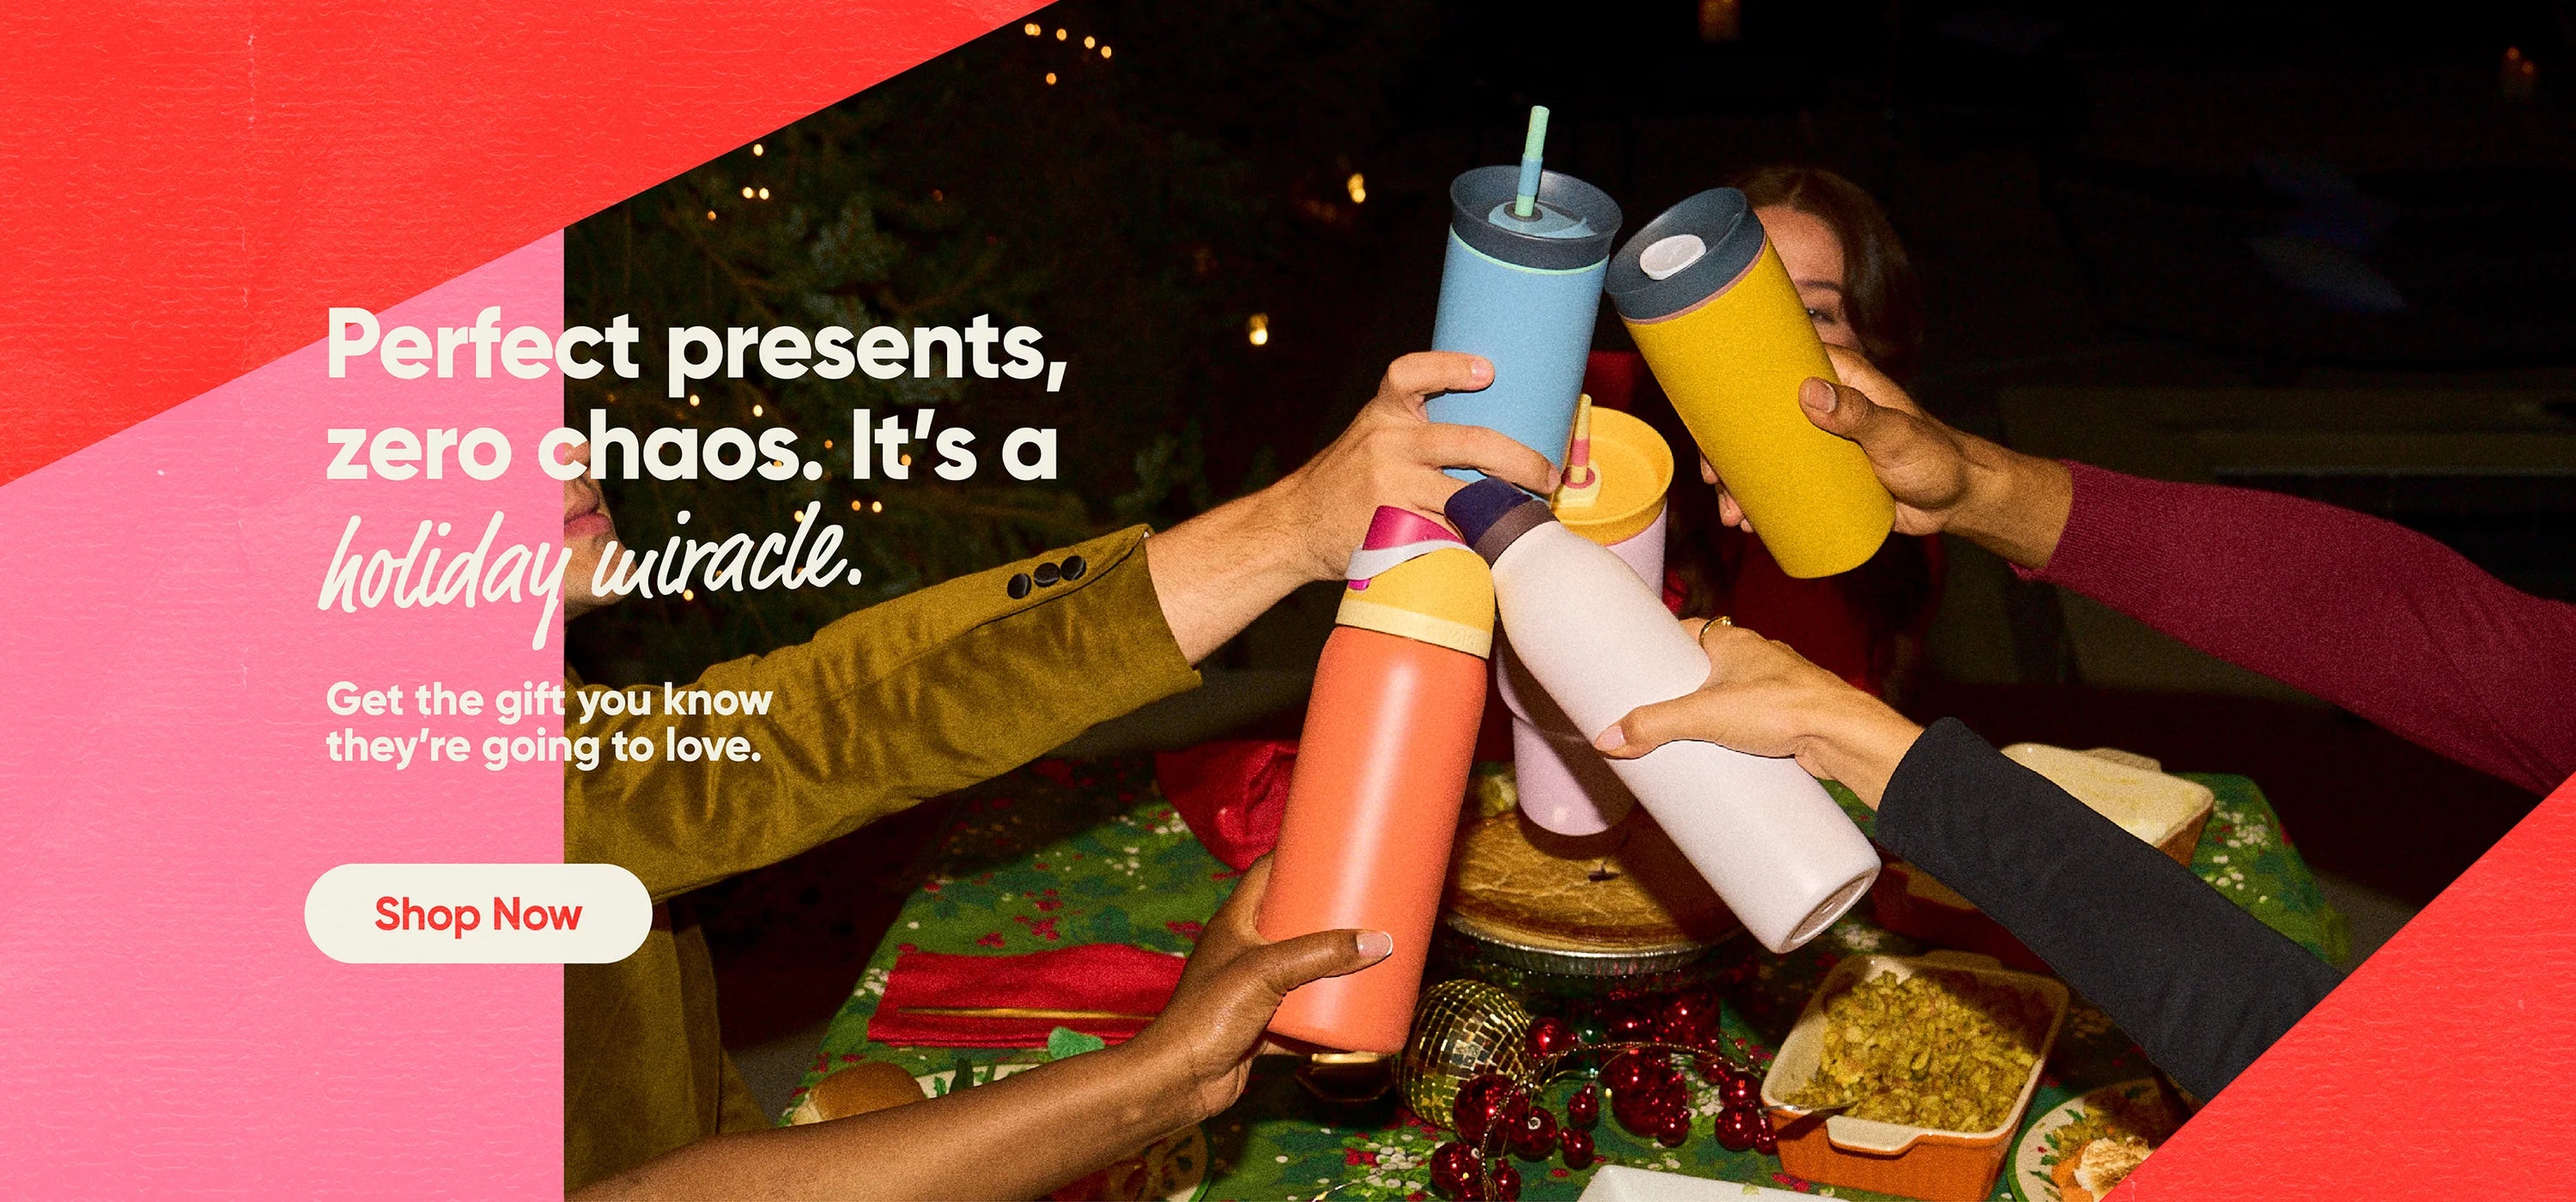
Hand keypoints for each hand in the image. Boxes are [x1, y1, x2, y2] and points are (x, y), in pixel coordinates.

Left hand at [1122, 856, 1390, 1122]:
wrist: (1179, 1080)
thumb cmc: (1206, 1016)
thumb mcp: (1266, 972)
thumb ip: (1321, 955)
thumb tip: (1378, 941)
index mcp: (1235, 923)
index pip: (1266, 874)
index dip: (1298, 857)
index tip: (1336, 850)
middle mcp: (1242, 951)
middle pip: (1291, 922)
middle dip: (1328, 917)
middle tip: (1367, 907)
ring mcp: (1251, 990)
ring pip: (1300, 970)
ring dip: (1330, 967)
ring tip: (1369, 955)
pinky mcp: (1260, 1025)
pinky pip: (1301, 1015)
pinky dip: (1326, 1015)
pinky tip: (1354, 1011)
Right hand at [1146, 352, 1559, 661]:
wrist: (1295, 526)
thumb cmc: (1348, 480)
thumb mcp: (1373, 436)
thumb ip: (1417, 428)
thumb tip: (1493, 426)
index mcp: (1384, 414)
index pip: (1411, 375)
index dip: (1450, 367)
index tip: (1487, 370)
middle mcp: (1385, 445)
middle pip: (1467, 442)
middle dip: (1519, 460)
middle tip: (1546, 474)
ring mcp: (1388, 489)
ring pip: (1465, 497)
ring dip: (1503, 509)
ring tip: (1528, 515)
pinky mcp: (1391, 529)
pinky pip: (1447, 536)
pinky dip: (1472, 542)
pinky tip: (1490, 546)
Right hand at [1591, 619, 1923, 806]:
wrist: (1842, 733)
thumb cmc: (1783, 707)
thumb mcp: (1704, 715)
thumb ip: (1654, 726)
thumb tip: (1608, 739)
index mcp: (1733, 641)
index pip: (1688, 629)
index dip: (1663, 643)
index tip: (1639, 660)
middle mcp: (1756, 657)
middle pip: (1707, 665)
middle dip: (1683, 686)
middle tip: (1654, 708)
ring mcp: (1776, 686)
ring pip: (1733, 693)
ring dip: (1712, 711)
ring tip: (1683, 734)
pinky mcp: (1790, 716)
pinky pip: (1754, 719)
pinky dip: (1738, 732)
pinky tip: (1725, 751)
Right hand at [1699, 346, 2072, 567]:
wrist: (1957, 499)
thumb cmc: (1935, 456)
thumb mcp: (1894, 434)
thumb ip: (1858, 414)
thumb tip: (1809, 394)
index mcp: (1836, 378)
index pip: (1775, 367)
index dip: (1737, 386)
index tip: (1709, 414)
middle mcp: (1821, 406)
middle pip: (1758, 420)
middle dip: (1727, 450)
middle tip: (1715, 478)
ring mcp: (1818, 444)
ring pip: (1764, 457)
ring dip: (1739, 484)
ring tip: (1733, 514)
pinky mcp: (1822, 477)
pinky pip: (1781, 485)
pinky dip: (1759, 502)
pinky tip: (1747, 522)